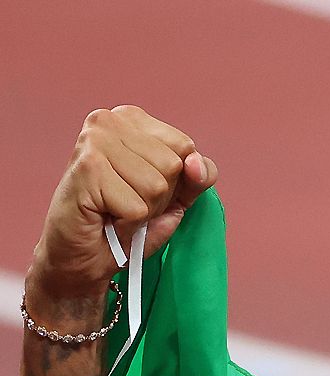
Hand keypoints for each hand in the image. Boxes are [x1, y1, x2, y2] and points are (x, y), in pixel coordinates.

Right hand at [32, 105, 217, 296]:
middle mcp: (108, 120)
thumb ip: (199, 175)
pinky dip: (128, 224)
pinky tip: (106, 218)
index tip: (143, 187)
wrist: (81, 254)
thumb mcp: (176, 195)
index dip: (175, 179)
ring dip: (143, 210)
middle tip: (126, 201)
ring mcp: (94, 141)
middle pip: (173, 165)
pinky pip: (137, 207)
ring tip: (116, 209)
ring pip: (156, 186)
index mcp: (131, 118)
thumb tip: (196, 163)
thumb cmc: (125, 219)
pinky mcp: (87, 169)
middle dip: (158, 196)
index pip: (186, 147)